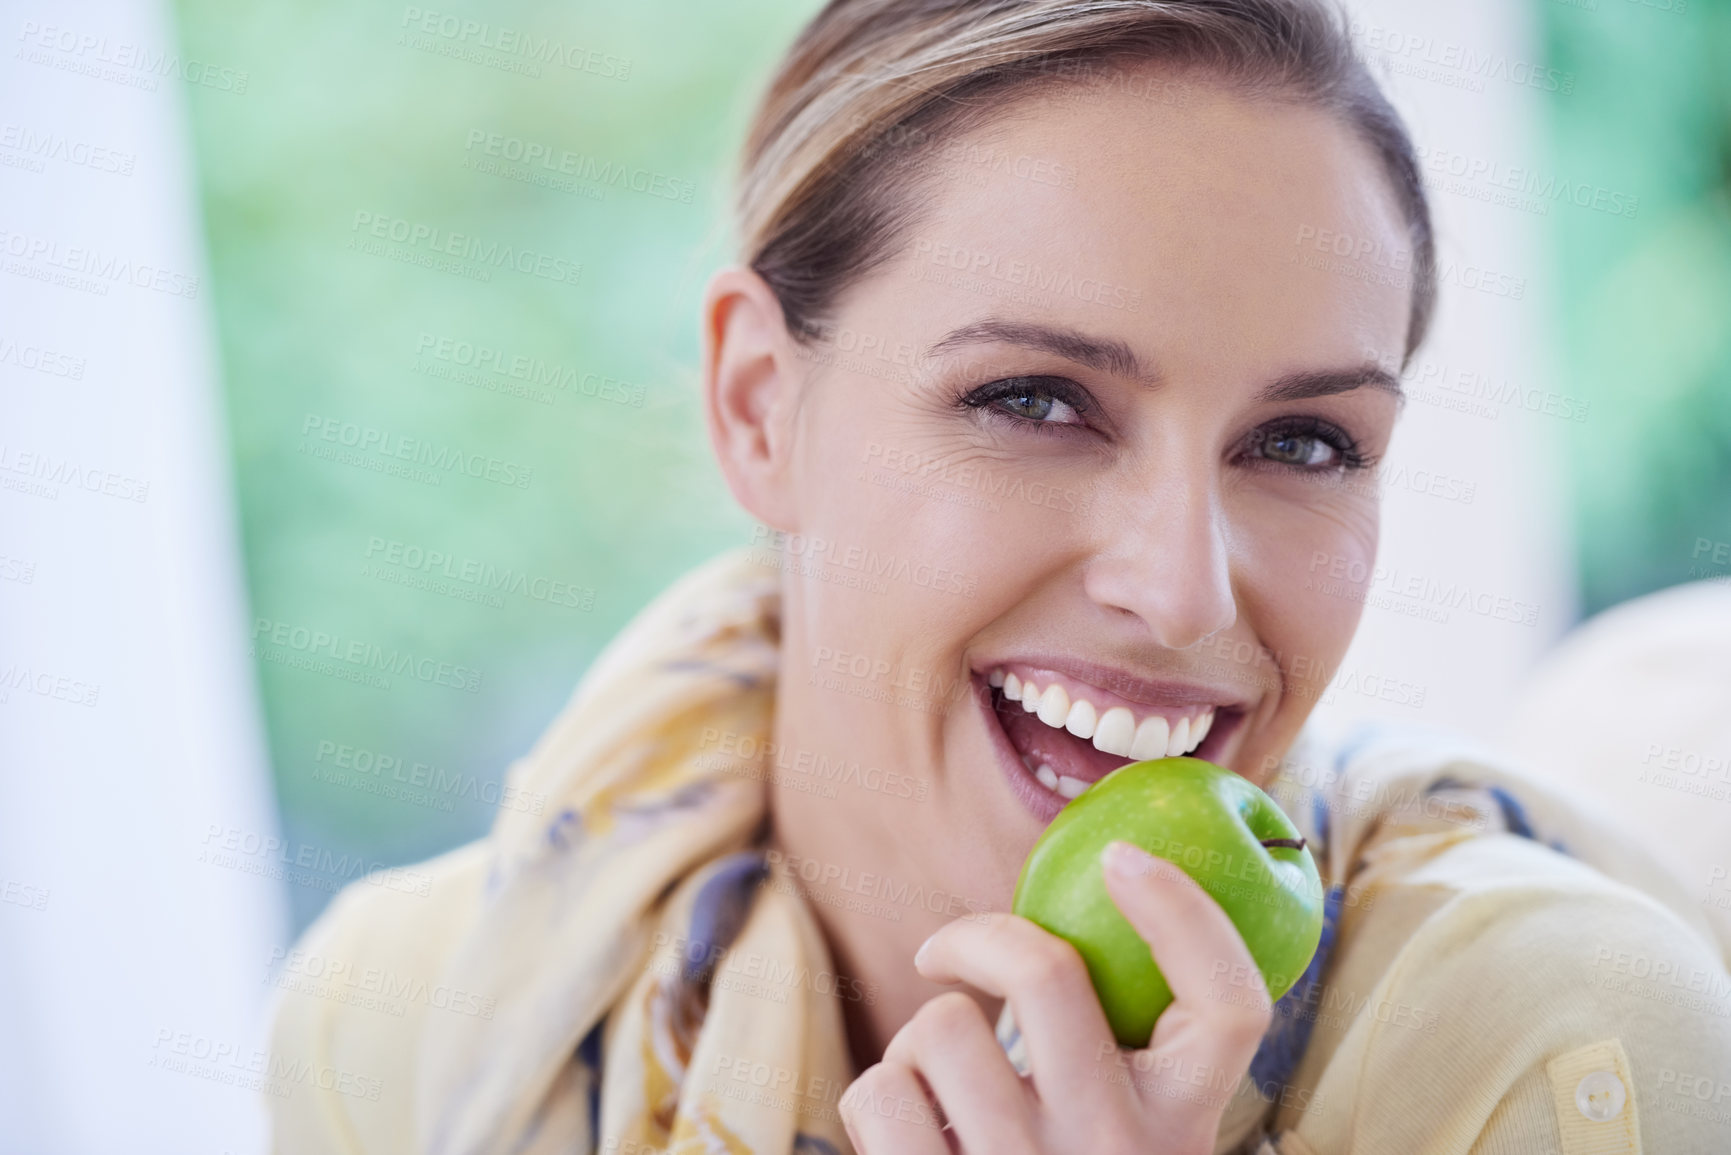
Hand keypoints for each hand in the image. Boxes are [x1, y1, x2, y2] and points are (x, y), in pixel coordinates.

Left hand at [837, 840, 1273, 1153]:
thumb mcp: (1130, 1132)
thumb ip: (1121, 1054)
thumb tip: (1092, 894)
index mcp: (1182, 1122)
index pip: (1230, 1003)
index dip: (1185, 911)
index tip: (1123, 856)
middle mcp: (1118, 1150)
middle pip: (1044, 973)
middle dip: (977, 939)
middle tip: (948, 957)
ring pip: (941, 1027)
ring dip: (918, 1041)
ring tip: (937, 1090)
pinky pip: (878, 1092)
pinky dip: (877, 1097)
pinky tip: (906, 1136)